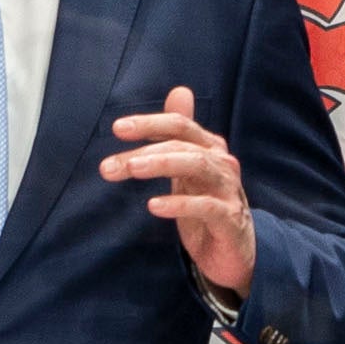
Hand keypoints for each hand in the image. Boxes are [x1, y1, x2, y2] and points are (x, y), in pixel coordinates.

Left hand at [103, 86, 253, 292]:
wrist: (235, 252)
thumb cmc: (208, 205)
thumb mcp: (189, 169)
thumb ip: (180, 134)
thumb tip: (179, 91)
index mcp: (210, 148)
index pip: (180, 126)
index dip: (150, 123)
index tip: (117, 129)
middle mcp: (222, 163)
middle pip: (182, 145)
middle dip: (144, 150)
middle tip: (110, 165)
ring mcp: (229, 190)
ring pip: (197, 165)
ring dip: (161, 164)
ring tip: (133, 169)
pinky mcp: (230, 219)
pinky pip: (206, 206)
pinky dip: (179, 204)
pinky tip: (154, 205)